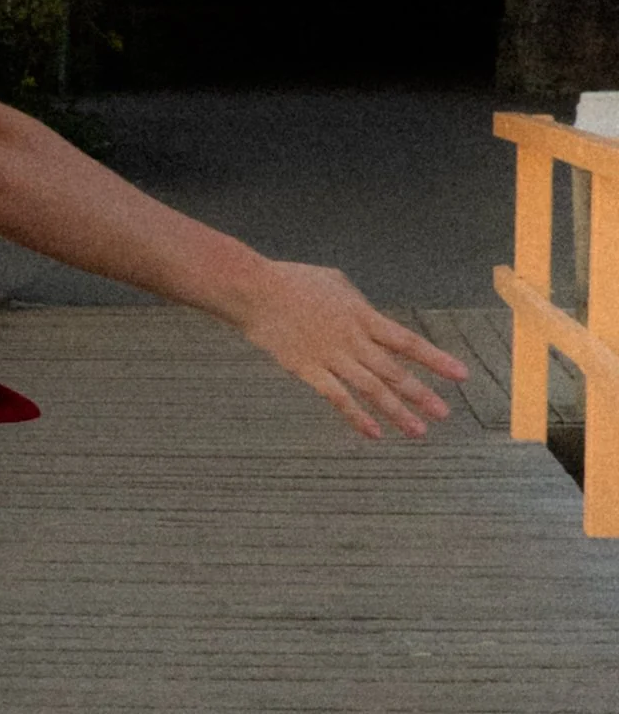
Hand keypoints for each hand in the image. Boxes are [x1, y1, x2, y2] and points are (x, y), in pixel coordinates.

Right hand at [234, 261, 467, 438]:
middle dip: (421, 394)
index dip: (435, 359)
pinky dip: (355, 416)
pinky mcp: (306, 369)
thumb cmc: (292, 280)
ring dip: (396, 411)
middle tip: (443, 414)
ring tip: (417, 431)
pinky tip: (372, 433)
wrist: (254, 290)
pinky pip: (336, 397)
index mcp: (361, 315)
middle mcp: (351, 339)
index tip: (460, 375)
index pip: (407, 341)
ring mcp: (329, 356)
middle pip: (393, 371)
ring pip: (371, 388)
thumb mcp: (335, 282)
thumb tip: (372, 316)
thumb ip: (358, 303)